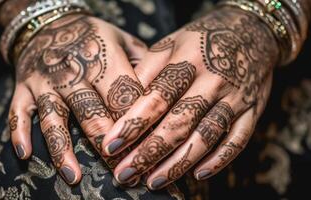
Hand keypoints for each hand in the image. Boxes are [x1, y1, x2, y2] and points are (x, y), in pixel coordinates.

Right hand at [8, 13, 146, 184]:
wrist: (49, 22)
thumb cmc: (93, 36)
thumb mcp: (121, 38)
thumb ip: (144, 62)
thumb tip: (164, 93)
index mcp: (103, 59)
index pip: (124, 96)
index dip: (137, 124)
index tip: (147, 149)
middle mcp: (73, 72)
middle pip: (93, 114)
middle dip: (108, 145)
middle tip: (120, 171)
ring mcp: (46, 82)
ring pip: (55, 119)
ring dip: (63, 150)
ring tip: (74, 177)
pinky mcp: (24, 88)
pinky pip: (19, 112)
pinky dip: (19, 133)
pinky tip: (25, 155)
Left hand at [102, 7, 278, 188]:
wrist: (250, 31)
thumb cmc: (200, 40)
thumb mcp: (171, 43)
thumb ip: (147, 70)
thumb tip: (121, 102)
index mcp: (188, 61)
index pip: (156, 97)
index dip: (132, 124)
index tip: (110, 146)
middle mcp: (213, 80)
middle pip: (178, 123)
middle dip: (149, 152)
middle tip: (124, 173)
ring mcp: (235, 98)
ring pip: (205, 137)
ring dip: (178, 164)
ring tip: (153, 182)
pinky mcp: (252, 111)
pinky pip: (238, 141)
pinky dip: (219, 160)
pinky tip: (197, 174)